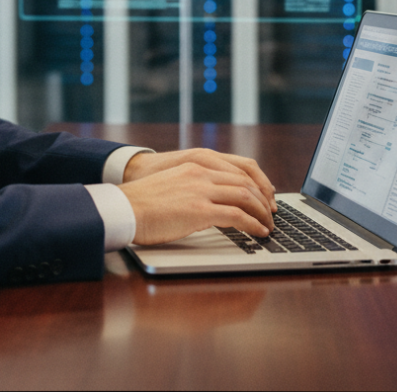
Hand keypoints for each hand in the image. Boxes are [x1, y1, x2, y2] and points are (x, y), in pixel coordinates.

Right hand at [118, 150, 275, 245]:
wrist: (124, 208)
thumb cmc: (142, 203)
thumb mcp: (173, 185)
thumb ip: (194, 188)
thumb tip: (210, 206)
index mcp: (196, 164)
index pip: (239, 169)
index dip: (258, 184)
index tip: (265, 198)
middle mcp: (201, 172)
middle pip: (247, 182)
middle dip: (264, 199)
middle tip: (271, 214)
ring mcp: (201, 189)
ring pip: (246, 196)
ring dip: (262, 213)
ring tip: (268, 225)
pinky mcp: (199, 209)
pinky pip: (237, 215)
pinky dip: (253, 224)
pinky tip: (258, 232)